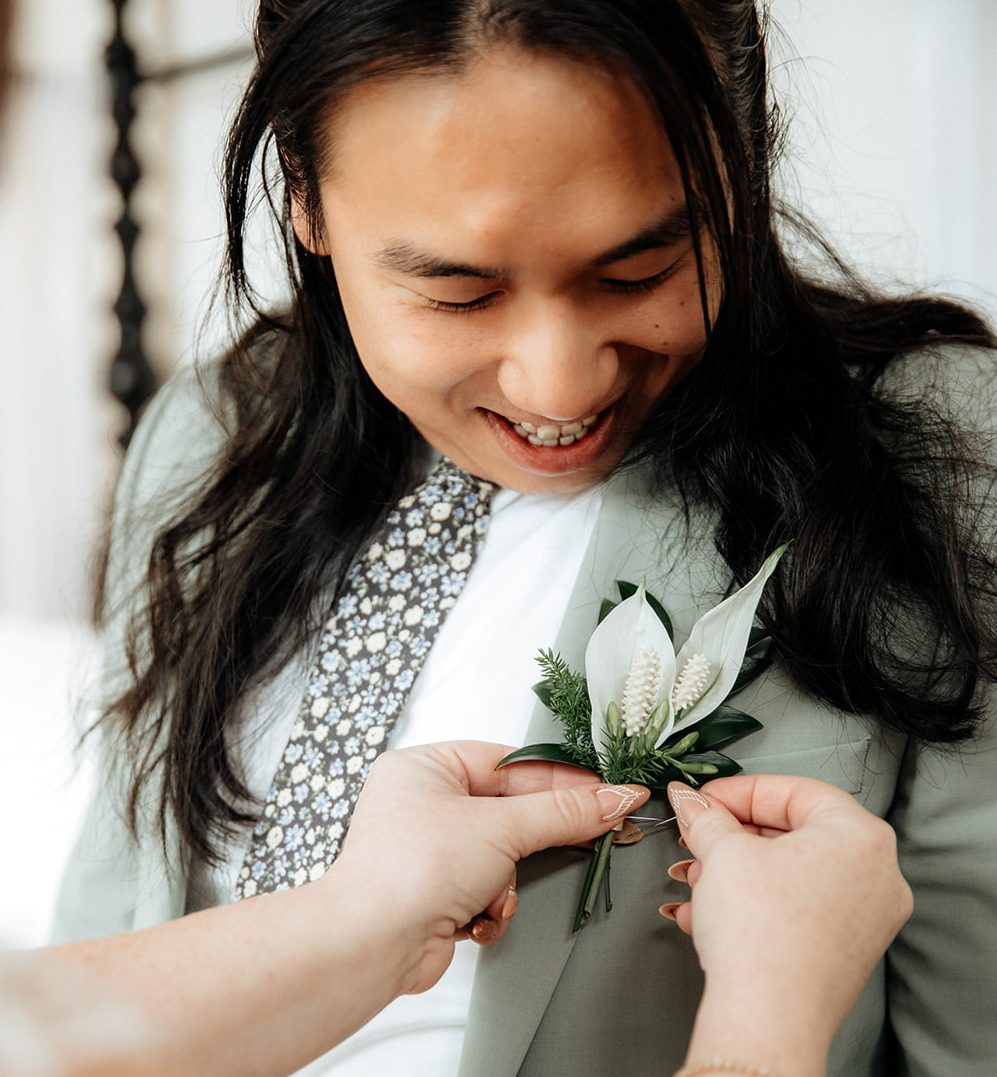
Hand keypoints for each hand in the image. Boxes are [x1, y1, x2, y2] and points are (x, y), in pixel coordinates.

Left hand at [333, 741, 648, 994]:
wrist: (372, 945)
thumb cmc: (417, 867)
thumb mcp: (500, 827)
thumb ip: (564, 812)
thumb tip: (617, 797)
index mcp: (425, 767)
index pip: (510, 763)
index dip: (561, 779)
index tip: (609, 791)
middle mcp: (423, 804)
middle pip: (509, 811)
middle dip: (535, 838)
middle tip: (594, 836)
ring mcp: (428, 852)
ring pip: (503, 856)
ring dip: (507, 882)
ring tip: (495, 894)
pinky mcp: (435, 895)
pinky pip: (487, 890)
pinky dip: (491, 907)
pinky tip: (478, 918)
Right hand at [665, 775, 911, 1074]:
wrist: (767, 1020)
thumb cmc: (761, 936)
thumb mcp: (722, 852)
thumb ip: (705, 817)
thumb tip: (691, 801)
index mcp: (860, 836)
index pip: (793, 790)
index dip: (737, 792)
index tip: (703, 800)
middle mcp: (876, 875)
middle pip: (794, 832)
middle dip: (733, 835)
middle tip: (697, 835)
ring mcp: (866, 918)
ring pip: (792, 873)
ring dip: (736, 871)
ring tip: (696, 878)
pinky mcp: (845, 952)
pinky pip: (797, 908)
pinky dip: (754, 903)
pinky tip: (707, 912)